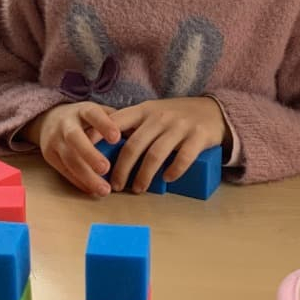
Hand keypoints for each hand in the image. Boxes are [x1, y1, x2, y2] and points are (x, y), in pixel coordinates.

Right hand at [23, 103, 120, 197]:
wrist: (48, 119)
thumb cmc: (83, 119)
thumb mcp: (99, 113)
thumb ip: (118, 121)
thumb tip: (141, 136)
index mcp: (82, 110)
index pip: (92, 114)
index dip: (104, 125)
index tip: (117, 138)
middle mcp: (65, 123)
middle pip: (75, 137)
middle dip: (89, 154)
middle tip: (106, 168)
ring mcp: (54, 140)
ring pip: (69, 159)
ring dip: (86, 176)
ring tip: (104, 189)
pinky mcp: (49, 155)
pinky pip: (64, 171)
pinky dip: (79, 182)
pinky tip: (92, 190)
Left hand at [110, 97, 227, 192]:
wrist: (213, 110)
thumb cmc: (176, 115)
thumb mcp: (152, 112)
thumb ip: (132, 124)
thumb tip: (102, 145)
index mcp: (144, 110)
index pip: (116, 120)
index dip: (99, 135)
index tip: (86, 152)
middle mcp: (160, 116)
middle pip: (134, 145)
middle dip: (121, 168)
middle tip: (115, 186)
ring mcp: (180, 126)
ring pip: (155, 154)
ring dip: (144, 175)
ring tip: (138, 189)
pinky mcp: (198, 136)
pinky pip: (184, 157)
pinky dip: (174, 170)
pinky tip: (167, 180)